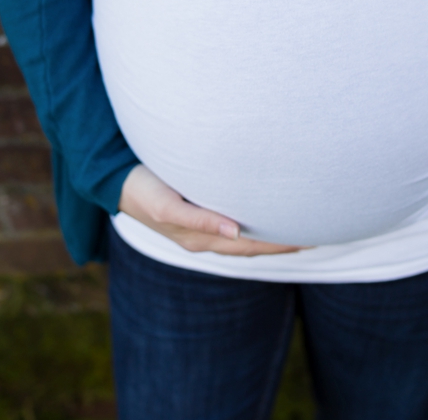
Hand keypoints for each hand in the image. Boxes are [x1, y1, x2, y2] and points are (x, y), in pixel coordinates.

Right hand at [117, 164, 306, 256]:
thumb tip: (236, 232)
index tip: (309, 239)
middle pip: (251, 245)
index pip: (250, 245)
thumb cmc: (141, 191)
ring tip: (294, 231)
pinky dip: (250, 227)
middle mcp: (202, 236)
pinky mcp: (193, 213)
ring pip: (242, 238)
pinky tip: (258, 219)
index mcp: (199, 237)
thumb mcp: (168, 207)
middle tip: (314, 236)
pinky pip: (230, 226)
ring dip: (267, 237)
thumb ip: (200, 219)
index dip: (279, 244)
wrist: (113, 181)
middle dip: (280, 243)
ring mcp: (198, 227)